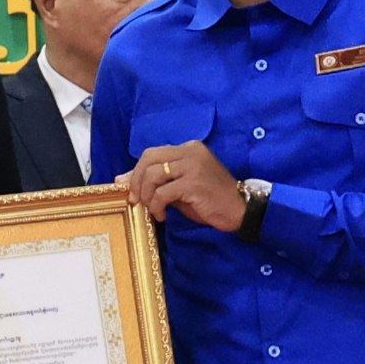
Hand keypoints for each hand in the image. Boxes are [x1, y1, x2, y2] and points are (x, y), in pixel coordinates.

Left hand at [117, 141, 244, 232]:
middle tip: (136, 200)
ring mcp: (193, 166)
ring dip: (146, 195)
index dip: (136, 171)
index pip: (152, 153)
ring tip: (152, 209)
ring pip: (153, 175)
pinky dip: (157, 206)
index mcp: (188, 148)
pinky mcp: (193, 183)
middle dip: (136, 181)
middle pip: (148, 159)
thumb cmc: (211, 199)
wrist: (241, 210)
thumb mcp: (182, 186)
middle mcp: (190, 152)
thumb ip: (158, 180)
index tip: (128, 188)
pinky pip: (162, 193)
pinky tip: (163, 215)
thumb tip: (123, 179)